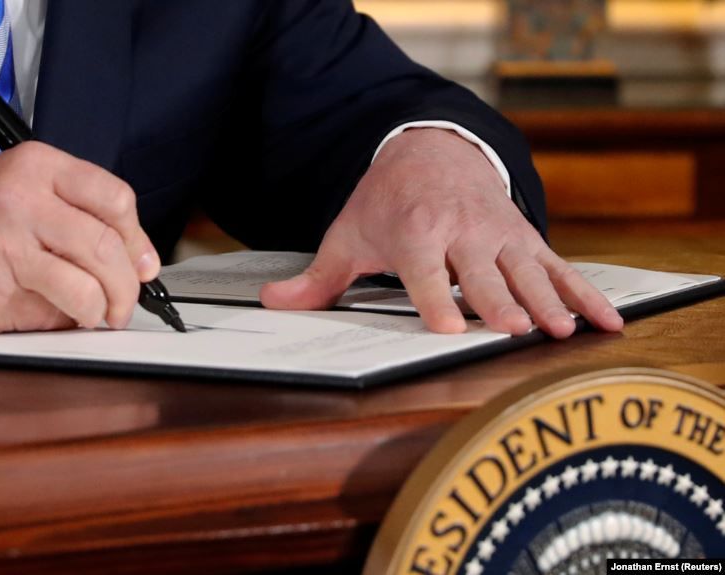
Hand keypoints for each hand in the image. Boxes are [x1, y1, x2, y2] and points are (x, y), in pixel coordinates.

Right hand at [0, 141, 159, 332]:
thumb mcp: (16, 192)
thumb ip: (75, 217)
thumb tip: (139, 263)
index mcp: (35, 166)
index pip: (116, 200)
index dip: (138, 240)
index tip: (143, 265)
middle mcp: (22, 200)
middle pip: (108, 247)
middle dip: (128, 287)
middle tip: (125, 303)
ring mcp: (7, 246)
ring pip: (88, 288)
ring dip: (103, 311)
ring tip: (95, 314)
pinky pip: (53, 315)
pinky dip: (64, 322)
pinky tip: (52, 314)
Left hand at [260, 128, 622, 337]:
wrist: (431, 149)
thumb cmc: (386, 202)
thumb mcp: (348, 234)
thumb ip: (319, 277)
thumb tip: (274, 303)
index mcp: (415, 232)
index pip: (424, 272)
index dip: (437, 301)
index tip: (452, 330)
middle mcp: (461, 231)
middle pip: (482, 274)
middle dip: (500, 303)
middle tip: (517, 332)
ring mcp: (499, 234)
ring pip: (527, 271)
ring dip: (547, 301)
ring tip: (565, 332)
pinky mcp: (526, 238)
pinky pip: (560, 267)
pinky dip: (585, 294)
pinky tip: (607, 322)